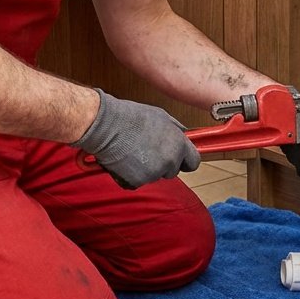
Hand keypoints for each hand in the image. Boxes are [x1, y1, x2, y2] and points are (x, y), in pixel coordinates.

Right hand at [74, 90, 199, 188]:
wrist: (107, 126)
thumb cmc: (132, 117)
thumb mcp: (162, 116)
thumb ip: (176, 130)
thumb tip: (184, 135)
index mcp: (178, 145)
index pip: (193, 162)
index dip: (185, 161)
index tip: (179, 159)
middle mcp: (169, 162)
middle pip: (172, 171)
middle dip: (163, 163)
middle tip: (146, 150)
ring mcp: (153, 174)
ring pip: (154, 176)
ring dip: (146, 168)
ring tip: (132, 151)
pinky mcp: (137, 182)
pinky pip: (137, 182)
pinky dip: (131, 175)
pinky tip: (123, 160)